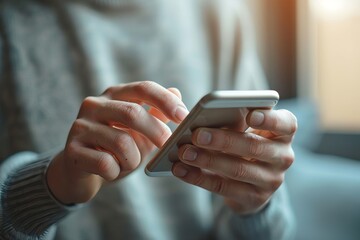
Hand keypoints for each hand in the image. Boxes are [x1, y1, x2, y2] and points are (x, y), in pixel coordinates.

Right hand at [47, 81, 187, 203]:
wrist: (82, 171)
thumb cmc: (115, 148)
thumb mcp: (139, 130)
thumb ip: (156, 113)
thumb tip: (176, 92)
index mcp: (114, 95)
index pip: (143, 88)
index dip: (166, 101)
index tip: (184, 117)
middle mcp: (94, 104)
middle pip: (133, 113)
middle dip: (156, 132)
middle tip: (167, 147)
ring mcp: (80, 126)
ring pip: (121, 142)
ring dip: (134, 159)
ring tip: (129, 163)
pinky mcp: (72, 149)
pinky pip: (106, 163)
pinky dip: (116, 172)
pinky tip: (111, 171)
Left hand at [172, 109, 296, 214]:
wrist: (254, 182)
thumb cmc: (245, 143)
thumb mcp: (246, 130)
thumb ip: (233, 120)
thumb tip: (199, 117)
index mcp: (283, 133)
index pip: (286, 124)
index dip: (269, 119)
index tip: (250, 115)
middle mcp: (283, 157)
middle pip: (254, 146)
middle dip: (223, 140)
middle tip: (196, 134)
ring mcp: (271, 180)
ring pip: (238, 169)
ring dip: (207, 160)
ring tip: (183, 152)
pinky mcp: (254, 198)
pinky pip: (223, 188)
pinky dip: (199, 177)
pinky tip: (180, 170)